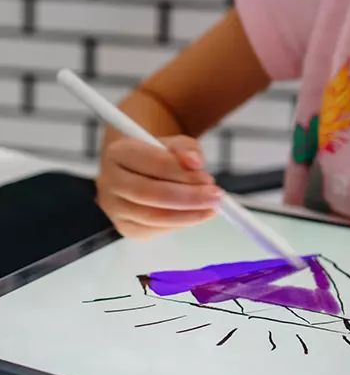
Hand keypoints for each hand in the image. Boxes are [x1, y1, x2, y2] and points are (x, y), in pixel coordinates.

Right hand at [96, 135, 221, 239]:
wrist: (139, 169)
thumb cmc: (159, 155)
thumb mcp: (176, 143)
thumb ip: (187, 149)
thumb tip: (195, 162)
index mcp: (118, 153)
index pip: (151, 163)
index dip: (181, 172)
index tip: (208, 177)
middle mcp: (109, 181)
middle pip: (149, 193)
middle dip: (188, 197)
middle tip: (215, 196)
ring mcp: (113, 207)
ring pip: (152, 216)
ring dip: (187, 214)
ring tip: (211, 207)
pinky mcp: (124, 226)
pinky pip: (153, 230)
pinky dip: (179, 224)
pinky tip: (195, 215)